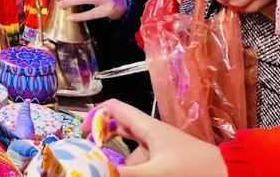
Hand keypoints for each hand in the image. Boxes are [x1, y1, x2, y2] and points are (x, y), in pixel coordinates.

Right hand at [83, 99, 225, 176]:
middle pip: (120, 136)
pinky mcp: (169, 166)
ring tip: (120, 171)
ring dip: (126, 167)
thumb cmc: (196, 169)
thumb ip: (126, 172)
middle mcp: (152, 136)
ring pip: (134, 158)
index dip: (95, 117)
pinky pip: (147, 167)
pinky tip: (136, 175)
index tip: (83, 136)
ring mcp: (161, 152)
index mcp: (147, 127)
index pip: (114, 110)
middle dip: (108, 151)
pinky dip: (139, 172)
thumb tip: (93, 168)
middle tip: (98, 162)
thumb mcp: (157, 172)